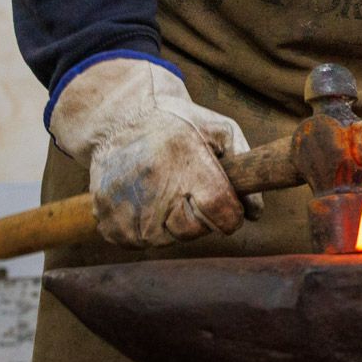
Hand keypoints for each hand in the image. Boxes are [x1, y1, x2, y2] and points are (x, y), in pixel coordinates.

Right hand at [48, 55, 256, 247]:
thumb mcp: (219, 130)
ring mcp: (126, 207)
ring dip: (170, 223)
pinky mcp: (106, 219)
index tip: (229, 205)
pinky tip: (143, 199)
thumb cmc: (179, 124)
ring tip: (164, 190)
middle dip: (201, 218)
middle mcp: (154, 186)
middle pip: (192, 231)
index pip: (219, 209)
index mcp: (187, 162)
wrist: (120, 118)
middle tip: (190, 191)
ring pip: (163, 240)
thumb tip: (255, 213)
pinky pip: (136, 243)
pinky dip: (143, 228)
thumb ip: (245, 167)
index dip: (231, 214)